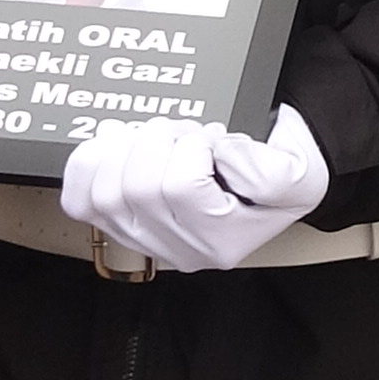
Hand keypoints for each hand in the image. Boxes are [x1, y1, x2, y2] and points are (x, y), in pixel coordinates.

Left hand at [61, 106, 330, 273]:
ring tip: (159, 136)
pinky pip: (80, 201)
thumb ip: (269, 172)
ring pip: (105, 194)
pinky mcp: (117, 224)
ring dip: (128, 148)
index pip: (181, 188)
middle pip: (137, 189)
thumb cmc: (280, 174)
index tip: (214, 136)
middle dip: (158, 140)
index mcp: (220, 241)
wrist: (272, 181)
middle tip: (185, 131)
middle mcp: (177, 249)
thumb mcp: (299, 174)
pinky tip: (114, 143)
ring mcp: (143, 239)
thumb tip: (218, 153)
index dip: (193, 146)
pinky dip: (88, 164)